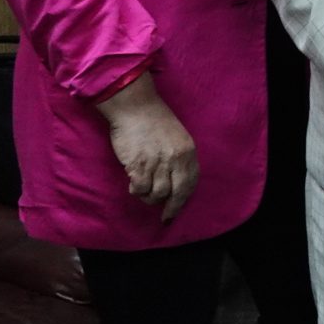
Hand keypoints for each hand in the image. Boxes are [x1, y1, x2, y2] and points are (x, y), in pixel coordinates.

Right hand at [96, 73, 198, 224]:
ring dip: (149, 197)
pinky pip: (140, 188)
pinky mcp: (138, 164)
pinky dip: (136, 190)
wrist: (135, 106)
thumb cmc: (154, 120)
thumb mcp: (177, 137)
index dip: (184, 200)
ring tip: (142, 190)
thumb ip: (179, 158)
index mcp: (188, 151)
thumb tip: (176, 183)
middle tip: (164, 216)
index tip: (177, 210)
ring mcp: (157, 162)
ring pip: (157, 193)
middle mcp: (176, 159)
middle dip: (171, 208)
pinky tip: (133, 184)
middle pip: (177, 193)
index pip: (191, 183)